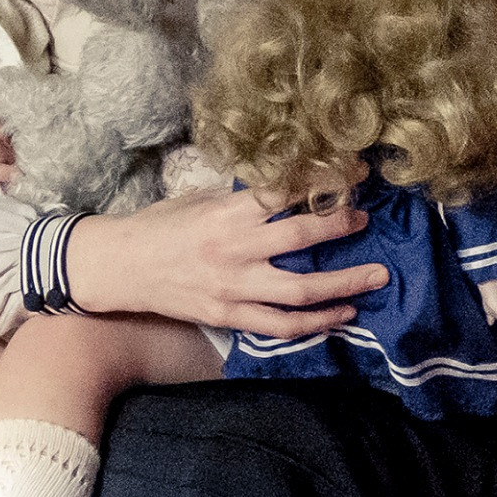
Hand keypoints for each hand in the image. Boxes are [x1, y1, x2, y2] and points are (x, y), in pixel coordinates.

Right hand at [62, 184, 388, 336]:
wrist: (119, 268)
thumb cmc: (163, 225)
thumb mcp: (202, 198)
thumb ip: (247, 197)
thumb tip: (297, 185)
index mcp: (226, 213)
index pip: (284, 193)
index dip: (324, 181)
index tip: (356, 171)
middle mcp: (232, 250)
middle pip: (299, 239)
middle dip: (341, 228)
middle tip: (368, 220)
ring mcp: (231, 288)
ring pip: (298, 291)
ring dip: (343, 285)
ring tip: (377, 277)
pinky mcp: (227, 316)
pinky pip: (279, 325)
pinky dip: (314, 323)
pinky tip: (342, 314)